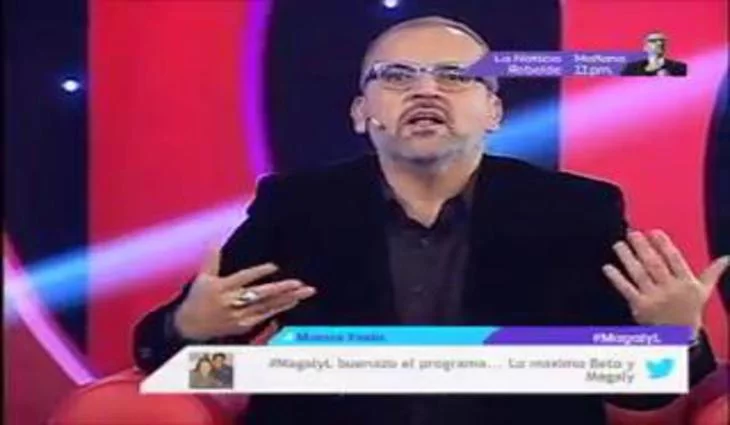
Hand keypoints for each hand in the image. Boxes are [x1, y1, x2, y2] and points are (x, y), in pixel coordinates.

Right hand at [174, 251, 315, 339]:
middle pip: (260, 294)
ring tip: (303, 291)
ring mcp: (239, 315)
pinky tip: (292, 302)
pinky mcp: (243, 325)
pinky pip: (264, 316)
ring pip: (267, 306)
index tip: (274, 266)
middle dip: (280, 288)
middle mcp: (232, 302)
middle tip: (298, 283)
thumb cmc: (197, 300)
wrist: (189, 327)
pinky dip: (279, 309)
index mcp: (222, 288)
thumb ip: (212, 260)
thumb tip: (214, 241)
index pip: (244, 278)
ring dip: (286, 298)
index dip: (259, 272)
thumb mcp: (202, 278)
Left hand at [602, 230, 728, 335]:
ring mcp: (655, 298)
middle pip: (655, 264)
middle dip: (643, 248)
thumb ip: (712, 273)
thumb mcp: (704, 292)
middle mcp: (671, 290)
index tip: (654, 232)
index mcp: (687, 283)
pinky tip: (608, 267)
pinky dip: (616, 278)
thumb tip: (727, 258)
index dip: (664, 245)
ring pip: (639, 274)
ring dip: (627, 258)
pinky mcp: (640, 307)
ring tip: (618, 245)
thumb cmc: (690, 311)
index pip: (675, 259)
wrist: (680, 338)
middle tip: (632, 234)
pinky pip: (627, 289)